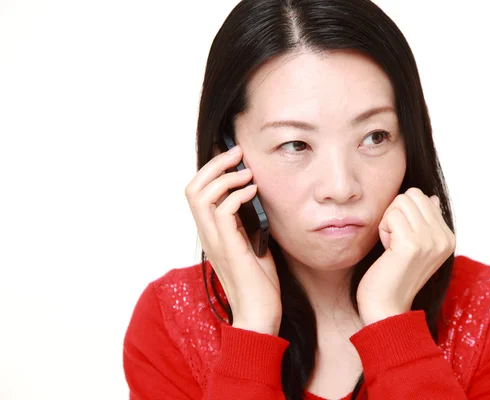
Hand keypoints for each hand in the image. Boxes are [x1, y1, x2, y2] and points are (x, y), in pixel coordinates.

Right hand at [185, 145, 280, 335]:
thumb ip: (249, 223)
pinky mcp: (229, 248)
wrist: (259, 315)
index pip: (197, 193)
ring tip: (247, 174)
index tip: (235, 158)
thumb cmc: (259, 283)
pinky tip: (254, 192)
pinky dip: (238, 195)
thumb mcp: (254, 244)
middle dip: (214, 164)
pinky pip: (223, 211)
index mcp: (212, 233)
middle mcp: (208, 235)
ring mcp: (216, 241)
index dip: (211, 171)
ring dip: (225, 177)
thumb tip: (258, 199)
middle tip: (237, 153)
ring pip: (201, 195)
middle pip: (193, 188)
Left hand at [356, 187, 455, 325]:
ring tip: (391, 247)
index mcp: (448, 237)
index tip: (402, 239)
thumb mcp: (416, 246)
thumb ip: (426, 221)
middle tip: (394, 241)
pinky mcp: (412, 245)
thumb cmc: (393, 276)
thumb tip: (431, 198)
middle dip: (395, 213)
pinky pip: (391, 215)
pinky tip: (387, 251)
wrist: (386, 308)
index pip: (422, 196)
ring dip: (388, 222)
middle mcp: (444, 238)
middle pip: (411, 195)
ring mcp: (430, 241)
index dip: (404, 213)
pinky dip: (383, 230)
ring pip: (400, 202)